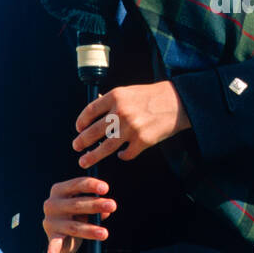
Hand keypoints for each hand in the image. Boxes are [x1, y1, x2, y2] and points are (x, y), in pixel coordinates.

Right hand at [42, 176, 116, 252]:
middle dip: (95, 205)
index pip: (76, 184)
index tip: (106, 188)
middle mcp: (52, 203)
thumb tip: (106, 211)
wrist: (62, 230)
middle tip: (113, 206)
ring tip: (104, 233)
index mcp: (60, 189)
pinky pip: (54, 242)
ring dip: (90, 230)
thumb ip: (96, 206)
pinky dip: (53, 248)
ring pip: (74, 226)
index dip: (91, 185)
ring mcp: (50, 220)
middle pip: (76, 204)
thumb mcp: (87, 207)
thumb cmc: (77, 212)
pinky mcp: (52, 235)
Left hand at [72, 81, 190, 166]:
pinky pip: (126, 154)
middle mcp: (120, 112)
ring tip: (84, 161)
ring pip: (105, 148)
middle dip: (81, 141)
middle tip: (76, 146)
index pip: (90, 112)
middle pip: (93, 132)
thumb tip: (93, 114)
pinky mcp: (142, 141)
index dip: (81, 122)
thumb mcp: (129, 92)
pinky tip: (122, 155)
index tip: (78, 129)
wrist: (177, 102)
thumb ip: (111, 102)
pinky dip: (122, 156)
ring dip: (92, 156)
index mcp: (115, 97)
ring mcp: (131, 128)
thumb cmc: (152, 96)